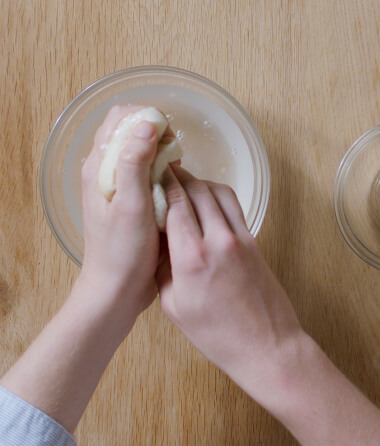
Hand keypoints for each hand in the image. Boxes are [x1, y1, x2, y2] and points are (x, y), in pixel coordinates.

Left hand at [79, 105, 160, 317]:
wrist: (117, 289)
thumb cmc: (123, 251)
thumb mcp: (132, 206)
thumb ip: (135, 163)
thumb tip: (146, 124)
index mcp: (100, 167)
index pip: (120, 119)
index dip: (147, 119)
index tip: (170, 138)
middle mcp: (105, 171)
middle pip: (129, 131)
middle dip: (157, 134)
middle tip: (175, 156)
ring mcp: (116, 185)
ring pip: (139, 151)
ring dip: (160, 153)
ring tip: (176, 171)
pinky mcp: (129, 199)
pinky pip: (145, 172)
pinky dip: (161, 171)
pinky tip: (173, 187)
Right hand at [156, 165, 379, 445]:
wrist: (266, 346)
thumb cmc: (216, 335)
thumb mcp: (173, 306)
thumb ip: (162, 268)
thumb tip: (157, 239)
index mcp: (190, 258)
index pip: (173, 204)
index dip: (160, 184)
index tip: (149, 174)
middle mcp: (217, 240)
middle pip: (196, 190)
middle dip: (178, 177)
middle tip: (163, 172)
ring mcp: (240, 238)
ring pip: (218, 192)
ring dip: (200, 182)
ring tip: (185, 183)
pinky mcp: (254, 242)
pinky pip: (235, 207)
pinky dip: (219, 196)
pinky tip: (209, 201)